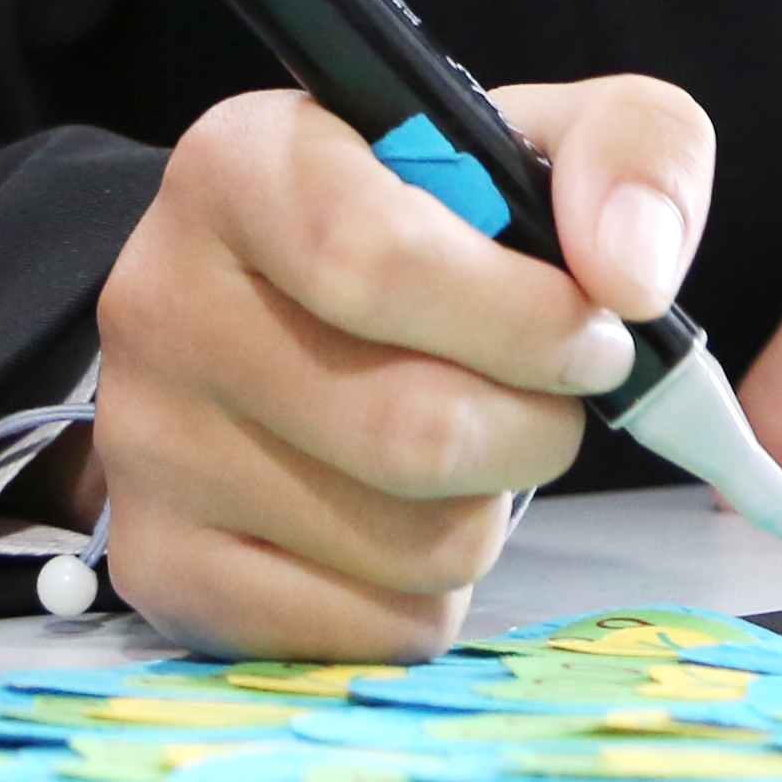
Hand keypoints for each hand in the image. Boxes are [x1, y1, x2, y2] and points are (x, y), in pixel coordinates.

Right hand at [73, 77, 713, 662]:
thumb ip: (631, 155)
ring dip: (484, 516)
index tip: (597, 336)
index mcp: (243, 165)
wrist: (277, 324)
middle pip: (411, 431)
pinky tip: (400, 522)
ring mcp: (148, 447)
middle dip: (533, 431)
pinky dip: (426, 597)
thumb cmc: (425, 232)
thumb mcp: (539, 149)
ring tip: (462, 452)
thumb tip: (632, 274)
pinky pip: (367, 633)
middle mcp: (164, 300)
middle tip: (546, 403)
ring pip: (406, 546)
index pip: (373, 260)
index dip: (522, 319)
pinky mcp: (165, 570)